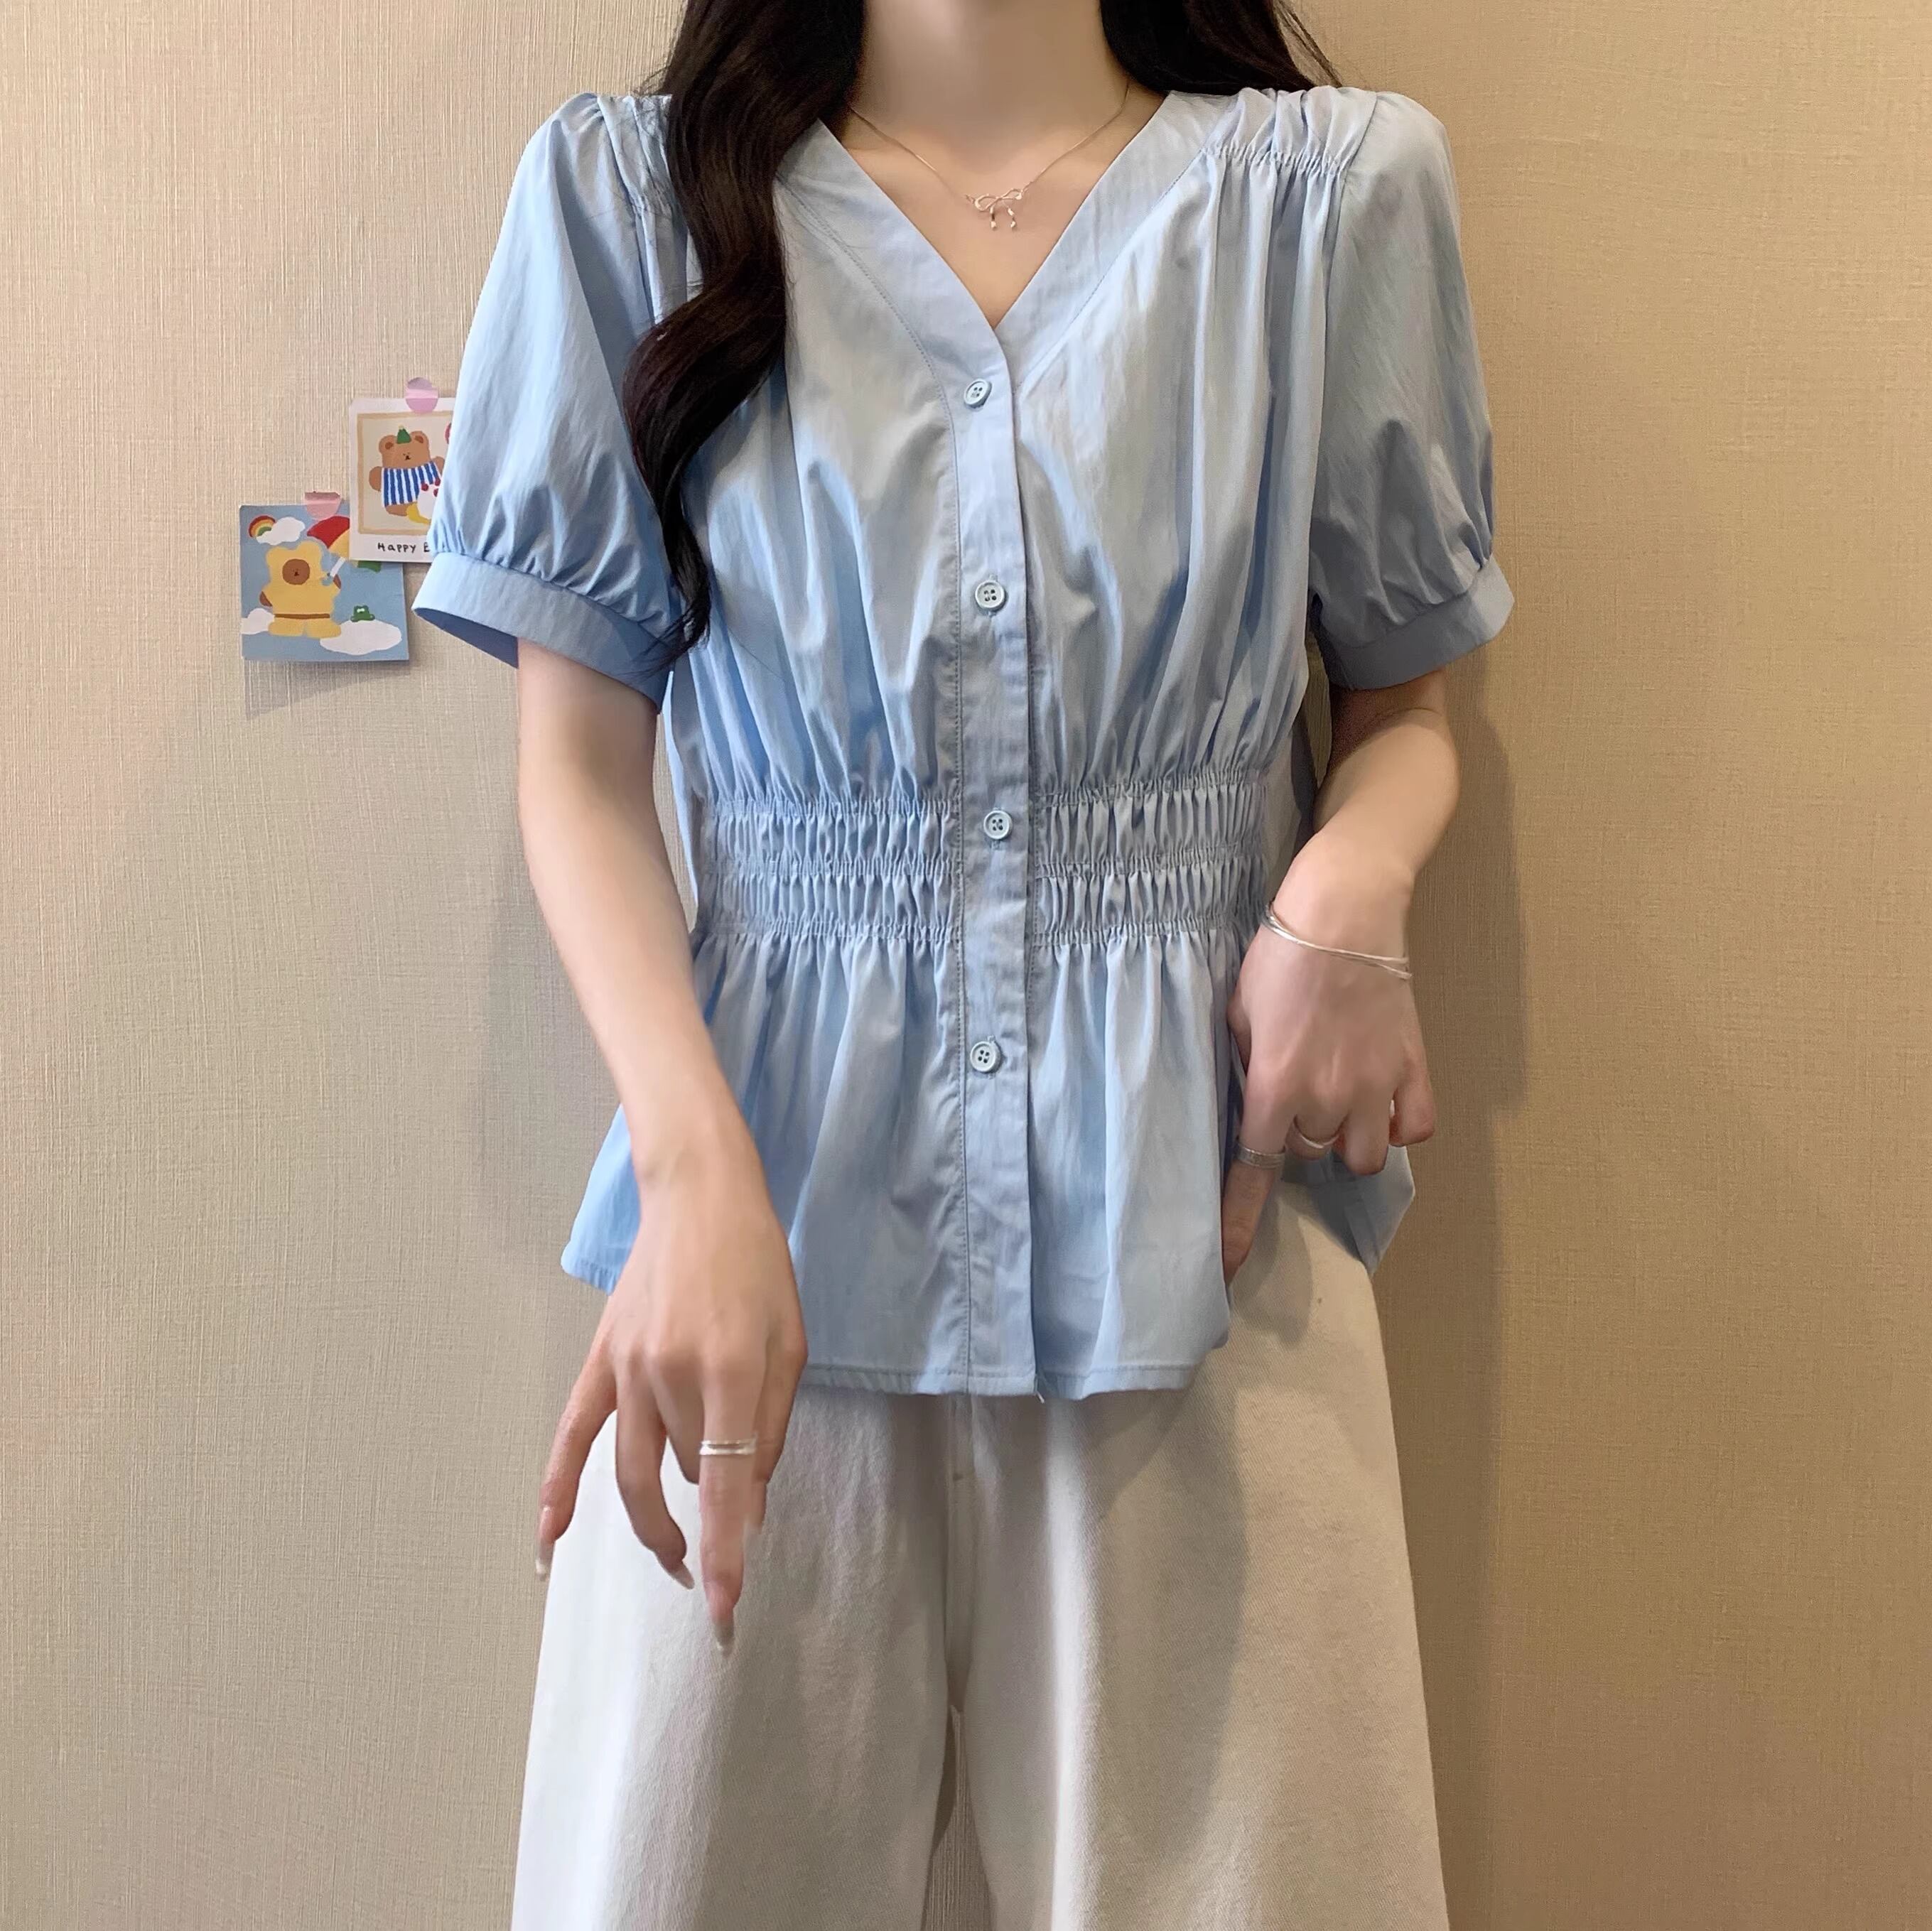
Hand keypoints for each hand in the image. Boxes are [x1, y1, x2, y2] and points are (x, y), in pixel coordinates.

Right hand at [533, 1121, 806, 1653]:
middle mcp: (669, 1375)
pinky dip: (556, 1491)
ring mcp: (626, 1370)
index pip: (726, 1484)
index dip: (727, 1552)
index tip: (726, 1610)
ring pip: (635, 1469)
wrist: (700, 1197)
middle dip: (708, 1519)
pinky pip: (571, 1436)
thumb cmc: (759, 1267)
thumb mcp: (791, 1343)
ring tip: (677, 1558)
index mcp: (727, 1371)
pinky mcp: (600, 1361)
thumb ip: (771, 1427)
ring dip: (654, 1522)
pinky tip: (547, 1541)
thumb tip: (752, 1504)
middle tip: (725, 1557)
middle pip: (686, 1476)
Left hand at [1220, 846, 1437, 1282]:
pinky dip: (1397, 1125)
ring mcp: (1377, 1085)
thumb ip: (1242, 1067)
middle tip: (1294, 1089)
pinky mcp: (1413, 1067)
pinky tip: (1381, 1102)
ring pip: (1362, 1154)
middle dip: (1297, 1133)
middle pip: (1310, 1155)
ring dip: (1345, 1138)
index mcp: (1275, 1086)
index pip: (1254, 1172)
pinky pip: (1413, 1127)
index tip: (1227, 1269)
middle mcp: (1328, 1097)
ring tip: (1336, 1100)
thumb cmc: (1280, 955)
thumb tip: (1247, 1108)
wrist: (1344, 910)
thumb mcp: (1236, 1012)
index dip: (1239, 1226)